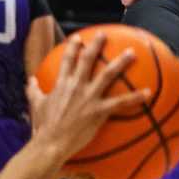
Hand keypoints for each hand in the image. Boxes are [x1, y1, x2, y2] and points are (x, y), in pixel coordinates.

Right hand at [24, 29, 147, 162]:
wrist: (50, 143)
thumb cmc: (43, 127)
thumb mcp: (36, 105)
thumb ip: (34, 91)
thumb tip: (30, 80)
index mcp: (61, 84)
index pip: (67, 60)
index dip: (73, 47)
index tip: (79, 37)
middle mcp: (76, 86)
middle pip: (88, 60)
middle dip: (96, 45)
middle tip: (104, 34)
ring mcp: (88, 97)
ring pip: (107, 75)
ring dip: (120, 62)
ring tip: (132, 52)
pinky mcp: (98, 111)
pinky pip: (120, 103)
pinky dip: (135, 97)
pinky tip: (148, 92)